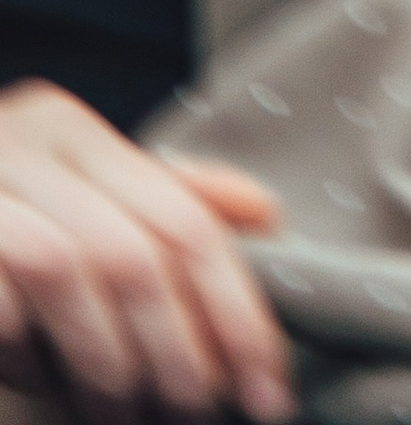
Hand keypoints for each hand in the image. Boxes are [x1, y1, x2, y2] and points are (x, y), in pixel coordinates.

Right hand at [0, 86, 289, 419]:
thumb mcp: (67, 206)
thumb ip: (157, 205)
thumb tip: (263, 216)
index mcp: (70, 129)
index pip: (186, 222)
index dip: (238, 313)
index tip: (270, 390)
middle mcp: (22, 142)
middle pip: (138, 252)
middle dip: (182, 350)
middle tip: (199, 414)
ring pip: (75, 271)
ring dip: (110, 363)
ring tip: (125, 414)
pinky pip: (5, 303)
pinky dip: (29, 355)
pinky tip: (39, 381)